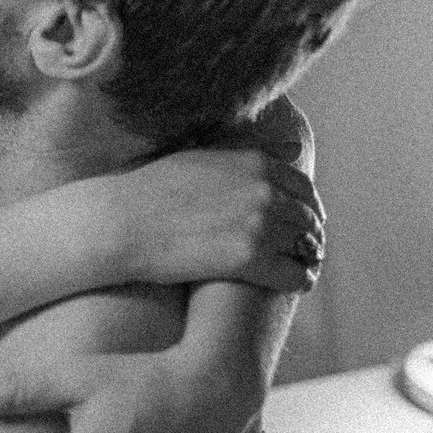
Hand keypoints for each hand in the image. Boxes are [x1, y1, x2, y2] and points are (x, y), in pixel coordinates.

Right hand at [119, 144, 323, 292]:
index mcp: (256, 163)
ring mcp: (258, 224)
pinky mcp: (249, 259)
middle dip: (309, 237)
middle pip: (308, 219)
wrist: (123, 221)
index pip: (304, 189)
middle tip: (303, 252)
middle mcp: (264, 190)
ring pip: (307, 248)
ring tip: (298, 269)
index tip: (303, 223)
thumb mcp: (205, 156)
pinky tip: (292, 284)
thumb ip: (250, 155)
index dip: (308, 209)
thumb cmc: (154, 188)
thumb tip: (295, 147)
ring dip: (306, 260)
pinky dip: (299, 281)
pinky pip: (295, 275)